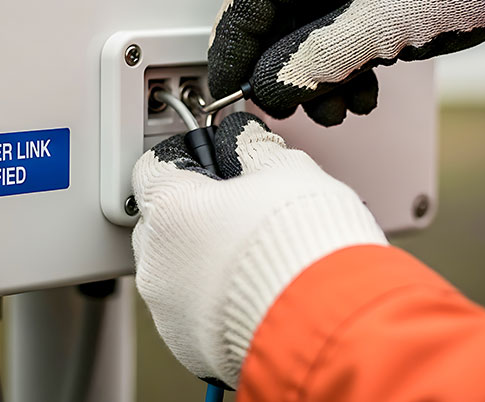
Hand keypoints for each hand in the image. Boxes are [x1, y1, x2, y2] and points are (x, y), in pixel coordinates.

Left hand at [131, 112, 386, 386]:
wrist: (329, 325)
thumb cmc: (306, 250)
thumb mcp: (288, 170)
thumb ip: (253, 147)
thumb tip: (243, 138)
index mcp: (171, 209)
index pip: (154, 165)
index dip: (187, 156)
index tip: (212, 157)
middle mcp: (158, 262)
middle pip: (161, 220)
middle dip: (195, 210)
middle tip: (241, 207)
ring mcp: (170, 310)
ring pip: (175, 269)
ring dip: (204, 257)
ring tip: (255, 253)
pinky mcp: (190, 347)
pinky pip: (192, 311)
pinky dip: (215, 299)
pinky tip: (255, 289)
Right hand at [208, 0, 484, 124]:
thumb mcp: (389, 23)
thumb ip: (322, 58)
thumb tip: (273, 86)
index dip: (233, 37)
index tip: (227, 81)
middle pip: (278, 9)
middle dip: (282, 65)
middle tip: (288, 105)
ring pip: (308, 27)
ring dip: (316, 73)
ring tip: (338, 106)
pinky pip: (338, 31)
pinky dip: (343, 65)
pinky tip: (361, 90)